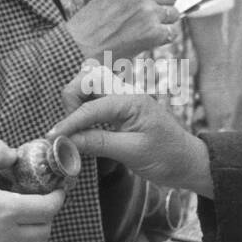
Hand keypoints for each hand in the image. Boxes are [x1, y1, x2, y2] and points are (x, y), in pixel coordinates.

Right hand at [0, 140, 64, 241]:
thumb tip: (14, 155)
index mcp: (6, 210)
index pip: (48, 208)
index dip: (58, 197)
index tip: (57, 188)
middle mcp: (6, 235)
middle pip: (45, 231)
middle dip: (49, 215)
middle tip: (41, 200)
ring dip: (36, 231)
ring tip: (26, 216)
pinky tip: (7, 229)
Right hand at [48, 72, 213, 197]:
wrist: (188, 162)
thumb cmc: (167, 158)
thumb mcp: (132, 153)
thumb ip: (99, 143)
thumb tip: (67, 141)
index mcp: (131, 100)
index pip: (90, 106)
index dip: (69, 122)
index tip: (52, 138)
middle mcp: (126, 93)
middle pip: (87, 79)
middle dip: (71, 100)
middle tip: (69, 130)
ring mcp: (124, 98)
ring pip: (90, 85)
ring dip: (76, 103)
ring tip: (76, 130)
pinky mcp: (122, 108)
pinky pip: (97, 99)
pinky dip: (84, 109)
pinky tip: (84, 130)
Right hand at [64, 0, 194, 61]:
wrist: (78, 49)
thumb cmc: (86, 25)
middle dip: (164, 6)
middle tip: (148, 18)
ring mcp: (148, 13)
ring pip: (173, 15)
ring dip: (163, 23)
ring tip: (142, 30)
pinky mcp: (153, 33)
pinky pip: (169, 34)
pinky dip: (160, 39)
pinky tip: (142, 41)